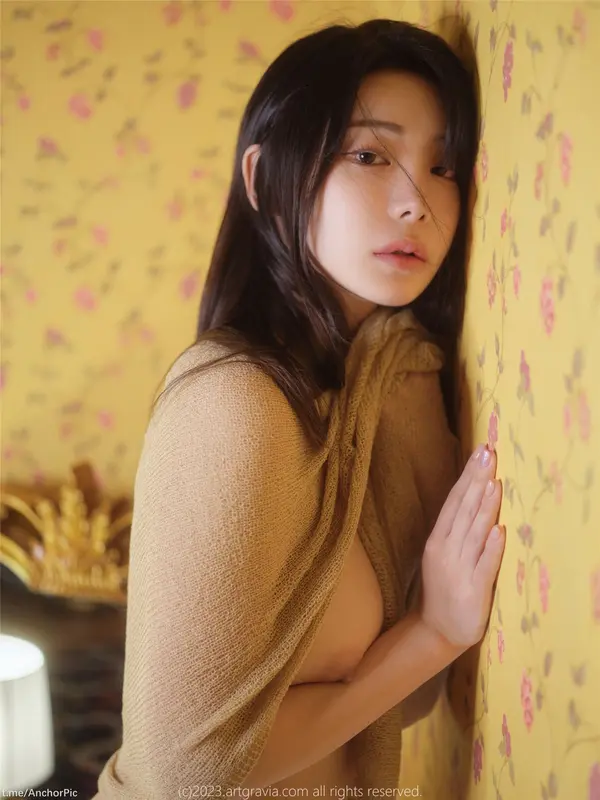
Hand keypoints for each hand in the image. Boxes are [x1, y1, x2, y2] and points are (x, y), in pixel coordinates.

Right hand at [420, 444, 504, 649]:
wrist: (436, 631)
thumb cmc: (444, 588)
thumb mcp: (445, 554)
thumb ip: (458, 529)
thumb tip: (475, 496)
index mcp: (438, 540)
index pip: (454, 501)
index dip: (468, 476)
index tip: (480, 452)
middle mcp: (446, 550)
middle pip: (464, 510)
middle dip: (477, 480)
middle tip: (488, 454)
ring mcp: (459, 569)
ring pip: (474, 532)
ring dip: (485, 507)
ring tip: (495, 482)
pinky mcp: (473, 590)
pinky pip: (484, 565)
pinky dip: (491, 548)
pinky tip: (498, 530)